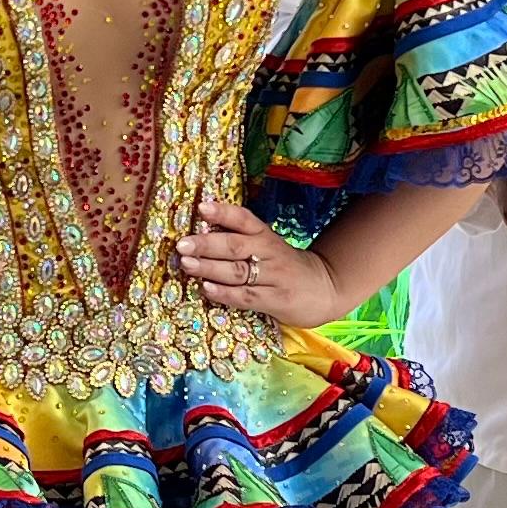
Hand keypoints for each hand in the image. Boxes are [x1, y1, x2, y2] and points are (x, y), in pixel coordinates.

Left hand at [173, 199, 350, 326]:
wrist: (324, 288)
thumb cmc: (283, 266)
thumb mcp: (267, 246)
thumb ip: (239, 240)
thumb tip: (197, 233)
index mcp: (264, 235)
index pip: (243, 219)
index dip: (223, 212)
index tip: (201, 207)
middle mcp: (269, 252)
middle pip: (235, 246)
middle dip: (206, 244)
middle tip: (182, 243)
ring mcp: (273, 277)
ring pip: (237, 271)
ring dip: (209, 268)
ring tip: (186, 264)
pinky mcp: (275, 300)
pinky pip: (246, 296)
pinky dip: (225, 293)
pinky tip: (206, 289)